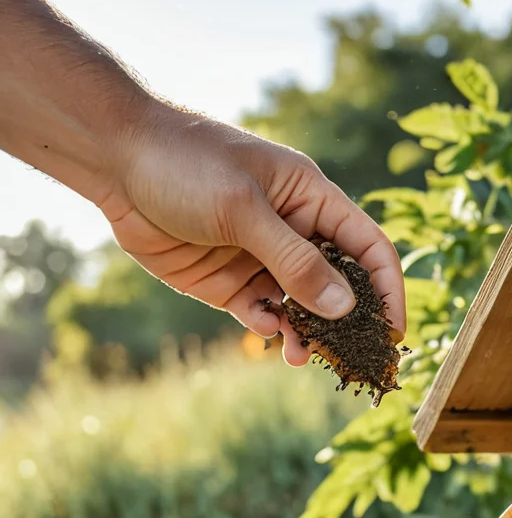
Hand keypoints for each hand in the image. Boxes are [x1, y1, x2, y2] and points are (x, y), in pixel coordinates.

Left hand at [100, 101, 404, 365]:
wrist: (114, 159)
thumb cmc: (184, 162)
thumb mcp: (243, 209)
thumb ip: (295, 261)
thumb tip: (345, 308)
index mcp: (312, 200)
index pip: (369, 248)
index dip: (387, 288)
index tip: (392, 329)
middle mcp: (295, 231)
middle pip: (340, 285)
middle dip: (348, 323)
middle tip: (350, 358)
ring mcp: (262, 259)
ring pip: (302, 308)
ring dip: (308, 334)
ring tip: (302, 357)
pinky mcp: (230, 282)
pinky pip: (263, 314)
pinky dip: (268, 327)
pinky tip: (263, 330)